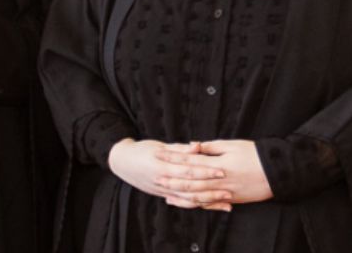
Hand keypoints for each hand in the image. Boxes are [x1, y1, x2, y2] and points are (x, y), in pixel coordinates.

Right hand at [107, 139, 233, 211]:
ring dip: (208, 201)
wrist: (122, 163)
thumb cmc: (141, 150)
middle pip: (191, 187)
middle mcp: (163, 181)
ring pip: (188, 199)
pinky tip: (211, 206)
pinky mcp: (164, 196)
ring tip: (226, 201)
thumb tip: (198, 146)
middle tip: (229, 188)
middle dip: (211, 189)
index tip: (222, 170)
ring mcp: (163, 191)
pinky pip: (183, 203)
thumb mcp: (159, 146)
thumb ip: (180, 149)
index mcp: (162, 167)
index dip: (205, 171)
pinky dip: (198, 205)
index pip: (188, 170)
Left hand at [155, 140, 272, 205]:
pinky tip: (185, 202)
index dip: (173, 157)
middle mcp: (219, 180)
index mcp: (218, 164)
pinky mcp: (230, 199)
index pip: (190, 159)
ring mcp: (224, 192)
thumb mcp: (233, 145)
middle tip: (155, 177)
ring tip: (165, 192)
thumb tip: (193, 145)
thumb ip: (211, 147)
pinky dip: (196, 204)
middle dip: (172, 178)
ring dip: (180, 194)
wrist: (279, 172)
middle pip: (190, 180)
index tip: (159, 154)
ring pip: (197, 195)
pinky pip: (209, 203)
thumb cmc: (256, 154)